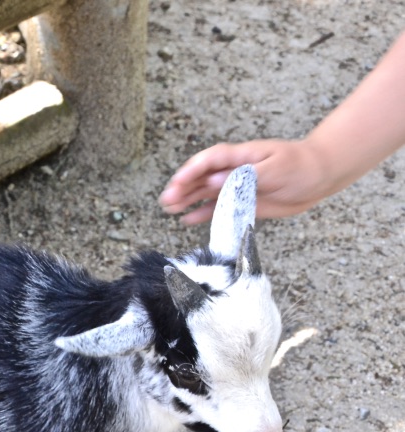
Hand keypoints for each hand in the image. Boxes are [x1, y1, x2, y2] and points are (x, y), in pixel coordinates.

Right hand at [159, 140, 330, 223]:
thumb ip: (244, 177)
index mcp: (241, 156)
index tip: (178, 182)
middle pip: (202, 176)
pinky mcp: (242, 201)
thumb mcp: (275, 168)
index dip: (192, 170)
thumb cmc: (300, 166)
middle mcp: (234, 170)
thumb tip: (215, 182)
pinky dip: (202, 213)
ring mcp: (236, 185)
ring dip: (187, 199)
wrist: (320, 175)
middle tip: (167, 200)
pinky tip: (187, 219)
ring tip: (169, 208)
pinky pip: (218, 207)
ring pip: (205, 191)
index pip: (210, 160)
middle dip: (183, 187)